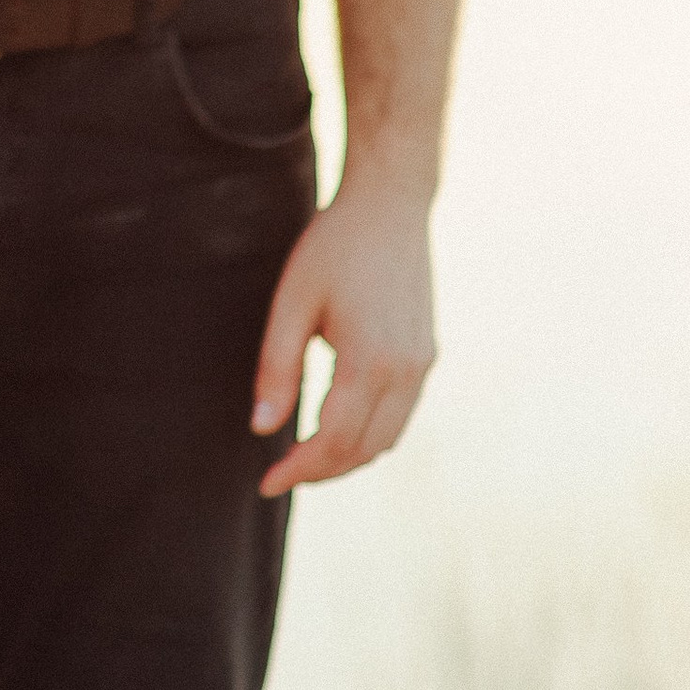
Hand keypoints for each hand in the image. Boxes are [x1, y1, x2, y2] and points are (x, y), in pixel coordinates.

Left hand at [251, 169, 436, 497]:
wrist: (391, 206)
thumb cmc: (333, 248)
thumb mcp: (291, 302)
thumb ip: (277, 368)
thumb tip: (262, 428)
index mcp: (369, 361)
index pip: (332, 441)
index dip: (298, 469)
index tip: (266, 482)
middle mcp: (405, 371)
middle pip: (363, 450)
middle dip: (322, 471)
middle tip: (281, 473)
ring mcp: (422, 365)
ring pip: (388, 439)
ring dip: (348, 458)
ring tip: (306, 457)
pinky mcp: (427, 355)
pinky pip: (401, 416)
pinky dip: (371, 435)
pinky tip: (339, 427)